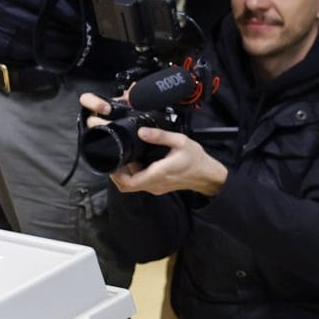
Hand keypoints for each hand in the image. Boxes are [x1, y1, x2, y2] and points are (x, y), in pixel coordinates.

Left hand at [108, 126, 226, 195]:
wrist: (207, 174)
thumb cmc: (196, 159)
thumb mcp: (180, 141)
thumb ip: (160, 136)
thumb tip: (141, 131)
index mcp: (158, 174)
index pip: (128, 183)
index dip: (115, 175)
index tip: (112, 161)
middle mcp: (154, 184)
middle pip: (126, 186)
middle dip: (117, 173)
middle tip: (116, 156)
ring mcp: (155, 187)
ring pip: (132, 185)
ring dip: (125, 173)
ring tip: (126, 156)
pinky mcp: (158, 186)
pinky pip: (140, 182)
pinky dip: (134, 174)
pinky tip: (137, 160)